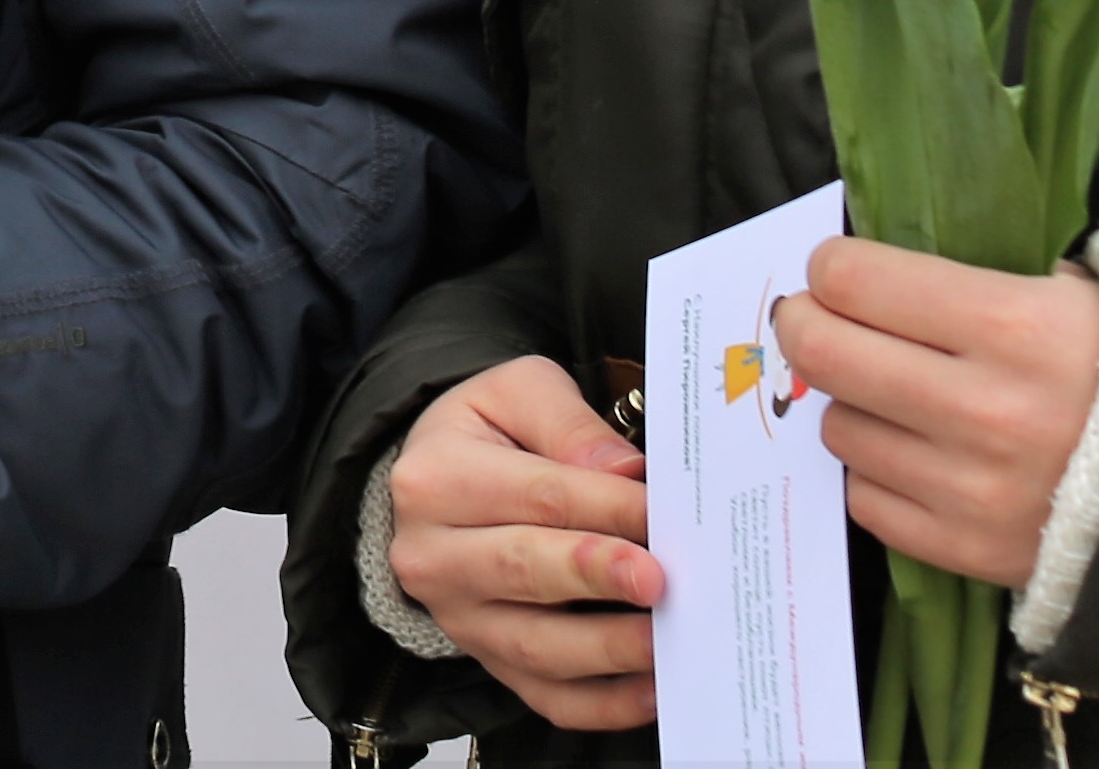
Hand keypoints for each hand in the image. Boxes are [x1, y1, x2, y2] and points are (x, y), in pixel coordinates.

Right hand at [383, 356, 657, 731]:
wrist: (433, 485)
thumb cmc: (484, 435)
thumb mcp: (515, 394)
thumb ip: (569, 425)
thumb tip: (624, 472)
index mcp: (436, 479)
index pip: (535, 495)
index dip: (606, 507)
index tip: (663, 513)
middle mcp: (434, 556)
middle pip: (524, 569)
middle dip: (597, 575)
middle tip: (658, 579)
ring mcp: (459, 619)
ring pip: (535, 646)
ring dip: (606, 649)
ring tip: (665, 641)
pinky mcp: (488, 661)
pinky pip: (546, 697)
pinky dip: (603, 704)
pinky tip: (653, 692)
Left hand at [776, 237, 1098, 590]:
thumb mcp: (1070, 292)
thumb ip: (971, 281)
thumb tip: (869, 277)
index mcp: (1010, 325)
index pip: (854, 280)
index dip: (832, 270)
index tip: (837, 273)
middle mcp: (981, 409)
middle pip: (826, 353)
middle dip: (807, 326)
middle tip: (815, 321)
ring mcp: (971, 489)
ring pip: (841, 429)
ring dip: (853, 405)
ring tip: (891, 396)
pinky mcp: (969, 551)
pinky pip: (868, 500)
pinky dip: (879, 474)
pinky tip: (914, 455)